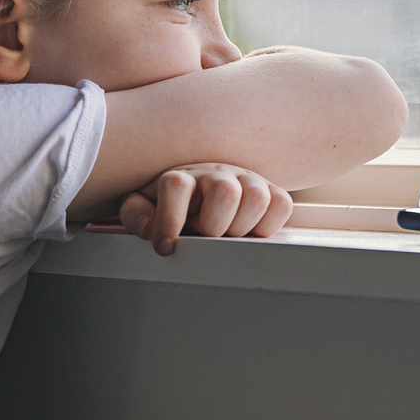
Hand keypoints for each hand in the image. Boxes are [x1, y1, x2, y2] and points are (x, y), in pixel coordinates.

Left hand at [118, 164, 292, 256]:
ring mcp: (247, 179)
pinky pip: (282, 204)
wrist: (201, 183)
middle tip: (204, 236)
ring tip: (227, 235)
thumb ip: (138, 216)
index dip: (169, 220)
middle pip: (225, 192)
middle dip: (213, 226)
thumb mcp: (144, 206)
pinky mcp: (271, 191)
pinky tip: (249, 231)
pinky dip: (268, 224)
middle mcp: (217, 172)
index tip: (165, 247)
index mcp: (183, 175)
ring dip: (241, 225)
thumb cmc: (172, 203)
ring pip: (257, 197)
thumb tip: (152, 231)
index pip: (176, 185)